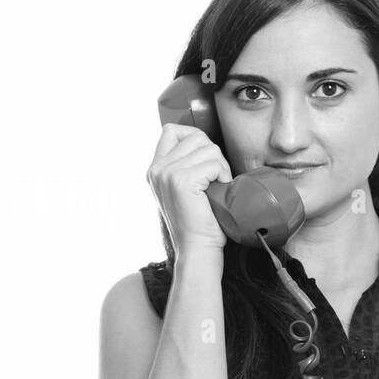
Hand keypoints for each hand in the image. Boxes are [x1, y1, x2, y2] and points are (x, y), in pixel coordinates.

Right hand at [146, 123, 233, 252]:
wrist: (197, 248)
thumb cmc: (199, 223)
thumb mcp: (184, 190)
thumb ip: (184, 166)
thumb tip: (204, 145)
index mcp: (155, 169)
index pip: (172, 130)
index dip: (196, 138)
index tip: (207, 162)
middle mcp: (157, 169)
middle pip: (195, 136)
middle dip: (214, 153)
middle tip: (218, 178)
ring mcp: (167, 173)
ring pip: (208, 148)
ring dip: (221, 166)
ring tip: (219, 186)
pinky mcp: (181, 181)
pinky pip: (213, 163)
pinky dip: (222, 175)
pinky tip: (220, 190)